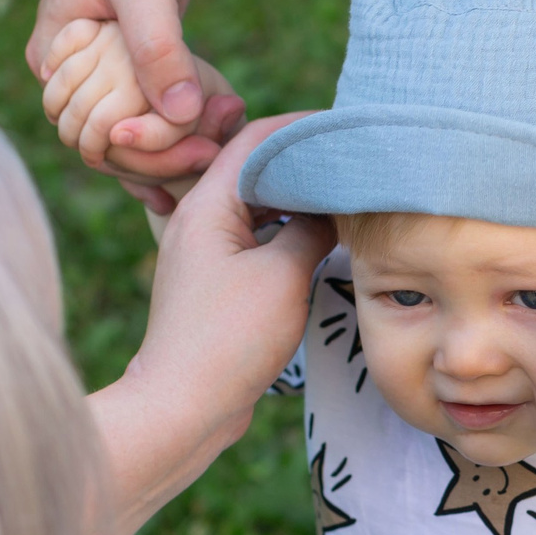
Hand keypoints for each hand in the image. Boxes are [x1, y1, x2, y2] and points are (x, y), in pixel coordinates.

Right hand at [26, 0, 246, 191]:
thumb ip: (157, 50)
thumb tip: (179, 116)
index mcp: (54, 59)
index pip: (92, 140)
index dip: (144, 155)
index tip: (199, 147)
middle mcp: (73, 69)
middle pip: (116, 145)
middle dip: (168, 153)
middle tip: (223, 144)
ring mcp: (105, 62)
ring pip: (141, 128)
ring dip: (184, 138)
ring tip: (230, 117)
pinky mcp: (137, 52)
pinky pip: (158, 103)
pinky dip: (188, 115)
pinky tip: (226, 112)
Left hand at [134, 113, 335, 419]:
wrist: (182, 406)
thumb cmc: (229, 338)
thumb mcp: (283, 275)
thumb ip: (311, 228)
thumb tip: (333, 206)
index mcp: (206, 204)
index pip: (255, 139)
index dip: (302, 128)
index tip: (346, 129)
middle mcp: (198, 219)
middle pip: (255, 169)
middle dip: (304, 163)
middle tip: (353, 163)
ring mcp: (205, 253)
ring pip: (257, 206)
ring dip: (297, 200)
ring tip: (343, 199)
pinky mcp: (214, 283)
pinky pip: (255, 240)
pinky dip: (287, 233)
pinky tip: (320, 243)